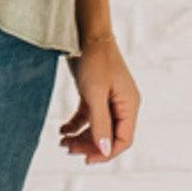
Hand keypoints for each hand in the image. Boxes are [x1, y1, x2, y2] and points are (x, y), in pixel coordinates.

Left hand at [59, 29, 139, 163]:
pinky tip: (62, 130)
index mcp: (129, 105)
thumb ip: (100, 123)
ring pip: (97, 128)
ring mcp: (108, 99)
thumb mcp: (95, 94)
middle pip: (108, 136)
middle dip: (89, 145)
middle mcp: (122, 104)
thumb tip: (104, 150)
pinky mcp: (95, 93)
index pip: (123, 139)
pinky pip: (88, 117)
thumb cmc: (94, 59)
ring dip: (81, 137)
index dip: (106, 153)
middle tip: (67, 149)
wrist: (85, 32)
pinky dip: (75, 125)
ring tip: (62, 141)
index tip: (86, 159)